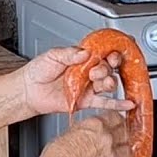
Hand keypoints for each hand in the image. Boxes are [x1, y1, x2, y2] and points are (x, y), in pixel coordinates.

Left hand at [21, 47, 135, 115]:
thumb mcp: (53, 56)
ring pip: (108, 84)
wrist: (28, 91)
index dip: (110, 52)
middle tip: (97, 70)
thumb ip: (70, 53)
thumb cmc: (38, 71)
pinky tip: (127, 103)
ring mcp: (88, 87)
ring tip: (103, 82)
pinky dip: (117, 104)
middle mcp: (88, 72)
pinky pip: (105, 102)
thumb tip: (85, 52)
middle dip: (106, 68)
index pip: (102, 53)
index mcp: (82, 58)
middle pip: (107, 68)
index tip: (112, 52)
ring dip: (110, 82)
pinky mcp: (86, 101)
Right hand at [39, 111, 133, 156]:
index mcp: (96, 125)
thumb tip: (86, 131)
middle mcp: (106, 138)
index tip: (119, 119)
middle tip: (124, 135)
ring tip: (125, 154)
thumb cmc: (57, 155)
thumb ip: (83, 130)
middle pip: (125, 132)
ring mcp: (110, 155)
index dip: (118, 118)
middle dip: (125, 134)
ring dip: (127, 153)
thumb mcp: (68, 132)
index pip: (114, 116)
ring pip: (128, 151)